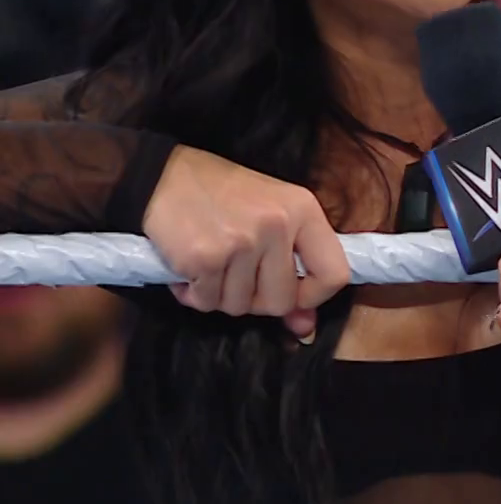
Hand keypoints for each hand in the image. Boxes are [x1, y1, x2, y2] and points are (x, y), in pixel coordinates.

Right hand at [145, 145, 349, 338]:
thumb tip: (305, 327)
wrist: (162, 176)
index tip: (293, 294)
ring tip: (211, 266)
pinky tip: (189, 271)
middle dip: (256, 300)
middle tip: (237, 277)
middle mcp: (277, 225)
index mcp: (303, 210)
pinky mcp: (205, 258)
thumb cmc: (222, 195)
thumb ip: (293, 269)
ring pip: (240, 306)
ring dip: (220, 295)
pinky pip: (207, 302)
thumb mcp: (270, 216)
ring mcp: (242, 242)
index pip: (335, 274)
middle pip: (281, 301)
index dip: (313, 296)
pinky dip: (194, 294)